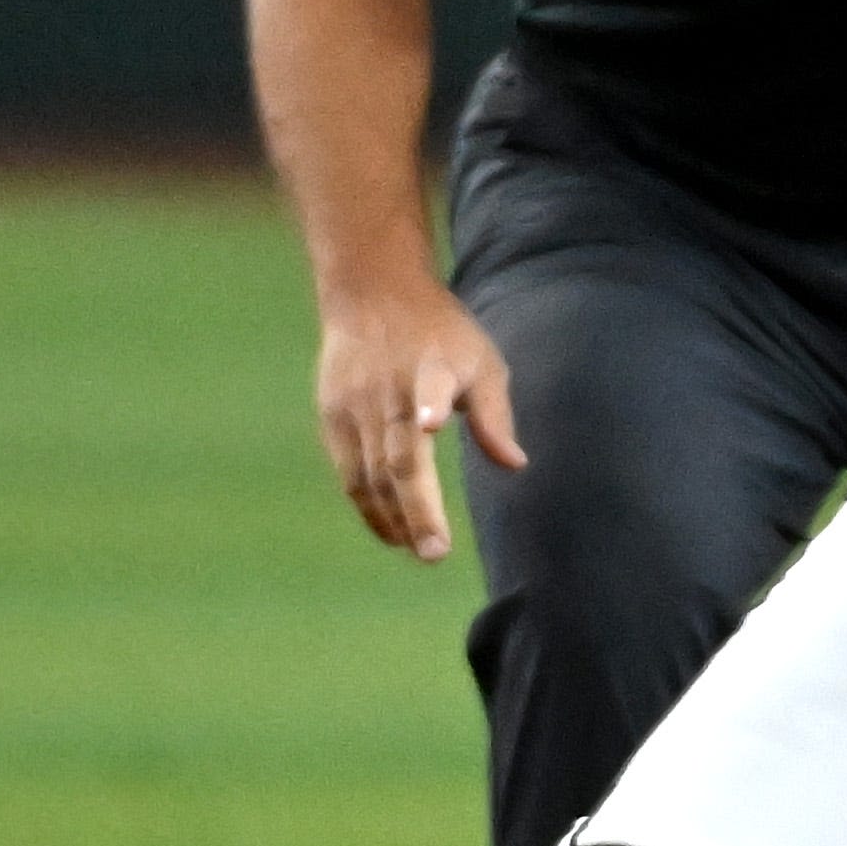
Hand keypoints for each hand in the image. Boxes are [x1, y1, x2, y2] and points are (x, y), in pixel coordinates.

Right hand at [311, 281, 523, 562]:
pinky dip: (369, 505)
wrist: (372, 292)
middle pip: (396, 459)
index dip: (432, 407)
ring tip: (419, 551)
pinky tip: (392, 531)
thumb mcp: (481, 361)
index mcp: (428, 371)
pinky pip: (349, 472)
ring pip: (367, 474)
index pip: (430, 391)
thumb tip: (516, 465)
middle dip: (415, 509)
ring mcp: (352, 406)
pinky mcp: (331, 416)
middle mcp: (385, 392)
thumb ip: (494, 415)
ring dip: (391, 517)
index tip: (432, 424)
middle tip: (435, 552)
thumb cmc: (441, 333)